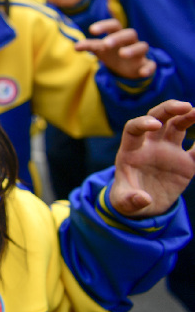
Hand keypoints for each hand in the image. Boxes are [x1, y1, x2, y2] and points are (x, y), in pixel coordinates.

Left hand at [75, 18, 155, 78]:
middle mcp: (131, 42)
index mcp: (118, 35)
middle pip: (129, 33)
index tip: (92, 30)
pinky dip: (149, 68)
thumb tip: (75, 46)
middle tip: (106, 44)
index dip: (104, 25)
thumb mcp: (100, 49)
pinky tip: (142, 73)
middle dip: (118, 37)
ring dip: (133, 49)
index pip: (114, 25)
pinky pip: (151, 65)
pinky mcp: (146, 65)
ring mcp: (140, 53)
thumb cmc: (112, 53)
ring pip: (142, 46)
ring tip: (122, 54)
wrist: (128, 68)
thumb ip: (89, 46)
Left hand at [111, 100, 194, 217]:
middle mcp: (150, 145)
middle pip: (158, 118)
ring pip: (178, 126)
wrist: (143, 205)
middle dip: (169, 109)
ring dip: (189, 116)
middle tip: (186, 106)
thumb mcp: (123, 202)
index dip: (143, 123)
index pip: (133, 129)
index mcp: (131, 150)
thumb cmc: (127, 198)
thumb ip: (129, 200)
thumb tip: (143, 199)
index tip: (155, 125)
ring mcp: (168, 151)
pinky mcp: (185, 163)